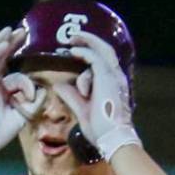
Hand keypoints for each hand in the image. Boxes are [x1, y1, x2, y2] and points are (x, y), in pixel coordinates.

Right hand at [0, 27, 45, 170]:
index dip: (15, 53)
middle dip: (9, 41)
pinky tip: (4, 45)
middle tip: (21, 30)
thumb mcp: (23, 115)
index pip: (9, 67)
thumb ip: (35, 102)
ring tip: (10, 31)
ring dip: (0, 42)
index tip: (24, 37)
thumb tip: (43, 89)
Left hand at [51, 30, 140, 160]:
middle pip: (106, 51)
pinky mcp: (107, 79)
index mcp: (113, 86)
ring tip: (72, 38)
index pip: (103, 64)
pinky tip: (72, 50)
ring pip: (102, 50)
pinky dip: (84, 52)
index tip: (74, 53)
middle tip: (74, 37)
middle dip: (90, 41)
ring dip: (87, 41)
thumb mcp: (82, 110)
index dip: (89, 55)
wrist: (113, 138)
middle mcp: (116, 78)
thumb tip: (58, 85)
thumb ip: (72, 96)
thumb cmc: (101, 129)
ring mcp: (114, 77)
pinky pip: (95, 58)